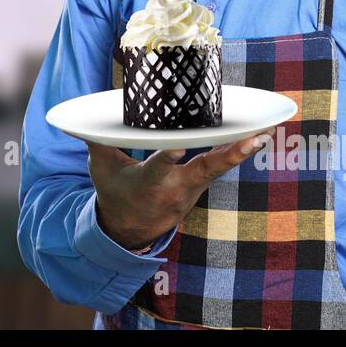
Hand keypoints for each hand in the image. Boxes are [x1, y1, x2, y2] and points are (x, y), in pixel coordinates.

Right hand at [85, 133, 272, 250]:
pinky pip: (221, 166)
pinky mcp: (202, 185)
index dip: (169, 159)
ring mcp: (193, 188)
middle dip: (230, 157)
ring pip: (220, 168)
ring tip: (265, 132)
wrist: (132, 229)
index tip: (180, 147)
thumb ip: (96, 142)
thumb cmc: (115, 193)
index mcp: (149, 183)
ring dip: (243, 151)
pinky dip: (238, 151)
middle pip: (206, 170)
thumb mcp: (102, 170)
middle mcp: (176, 187)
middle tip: (254, 139)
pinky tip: (257, 135)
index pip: (159, 168)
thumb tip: (79, 117)